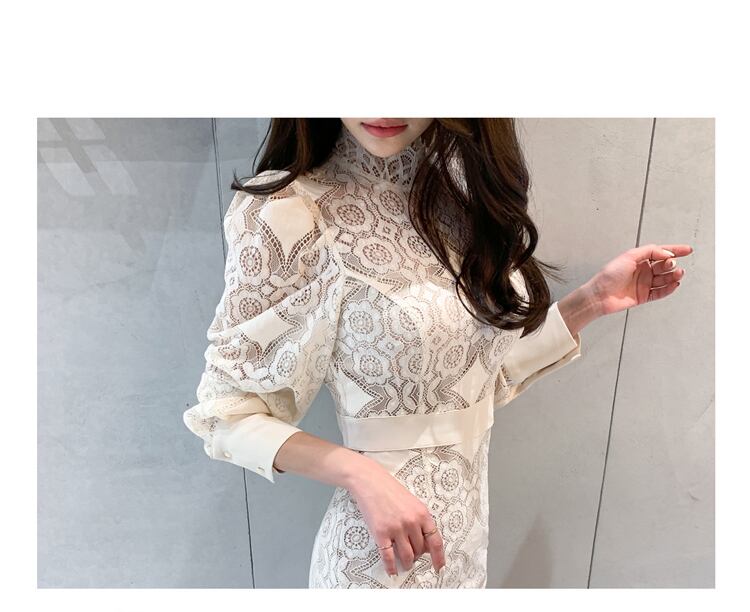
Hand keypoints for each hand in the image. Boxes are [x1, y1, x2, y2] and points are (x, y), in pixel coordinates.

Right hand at [348, 457, 445, 576]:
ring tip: (405, 564)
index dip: (438, 557)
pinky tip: (392, 571)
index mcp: (422, 513)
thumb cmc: (390, 490)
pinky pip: (388, 557)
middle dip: (417, 556)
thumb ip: (420, 521)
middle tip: (413, 556)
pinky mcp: (381, 533)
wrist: (370, 481)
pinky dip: (391, 567)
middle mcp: (411, 522)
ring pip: (407, 556)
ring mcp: (396, 528)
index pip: (435, 541)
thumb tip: (424, 545)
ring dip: (407, 563)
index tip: (439, 567)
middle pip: (420, 550)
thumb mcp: (412, 503)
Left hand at [588, 243, 693, 315]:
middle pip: (664, 265)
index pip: (660, 252)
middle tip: (671, 264)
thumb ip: (650, 251)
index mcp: (639, 259)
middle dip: (671, 264)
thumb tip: (667, 253)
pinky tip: (674, 284)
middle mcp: (643, 271)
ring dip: (673, 276)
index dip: (675, 250)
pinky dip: (669, 288)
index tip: (687, 250)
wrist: (600, 295)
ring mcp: (644, 283)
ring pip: (665, 279)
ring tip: (678, 274)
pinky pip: (661, 292)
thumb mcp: (629, 256)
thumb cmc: (609, 275)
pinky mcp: (644, 296)